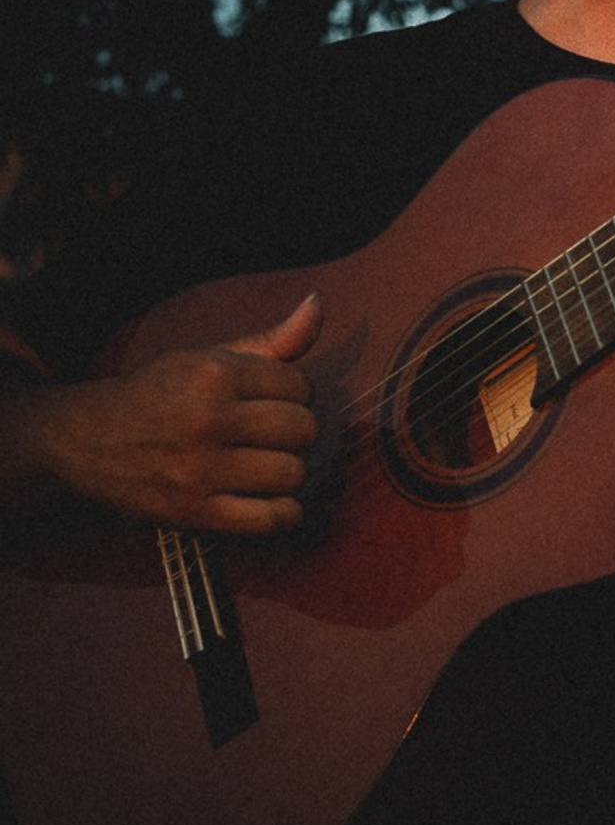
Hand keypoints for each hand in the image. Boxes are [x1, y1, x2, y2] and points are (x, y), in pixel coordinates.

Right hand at [48, 294, 322, 534]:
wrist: (86, 439)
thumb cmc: (158, 394)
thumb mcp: (208, 358)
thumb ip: (271, 340)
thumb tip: (318, 305)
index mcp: (215, 373)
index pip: (301, 387)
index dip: (296, 396)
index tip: (274, 404)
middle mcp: (209, 418)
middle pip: (303, 430)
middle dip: (297, 434)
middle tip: (273, 437)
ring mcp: (201, 468)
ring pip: (292, 474)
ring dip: (288, 474)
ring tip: (267, 467)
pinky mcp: (194, 512)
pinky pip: (271, 519)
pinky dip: (284, 514)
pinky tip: (271, 501)